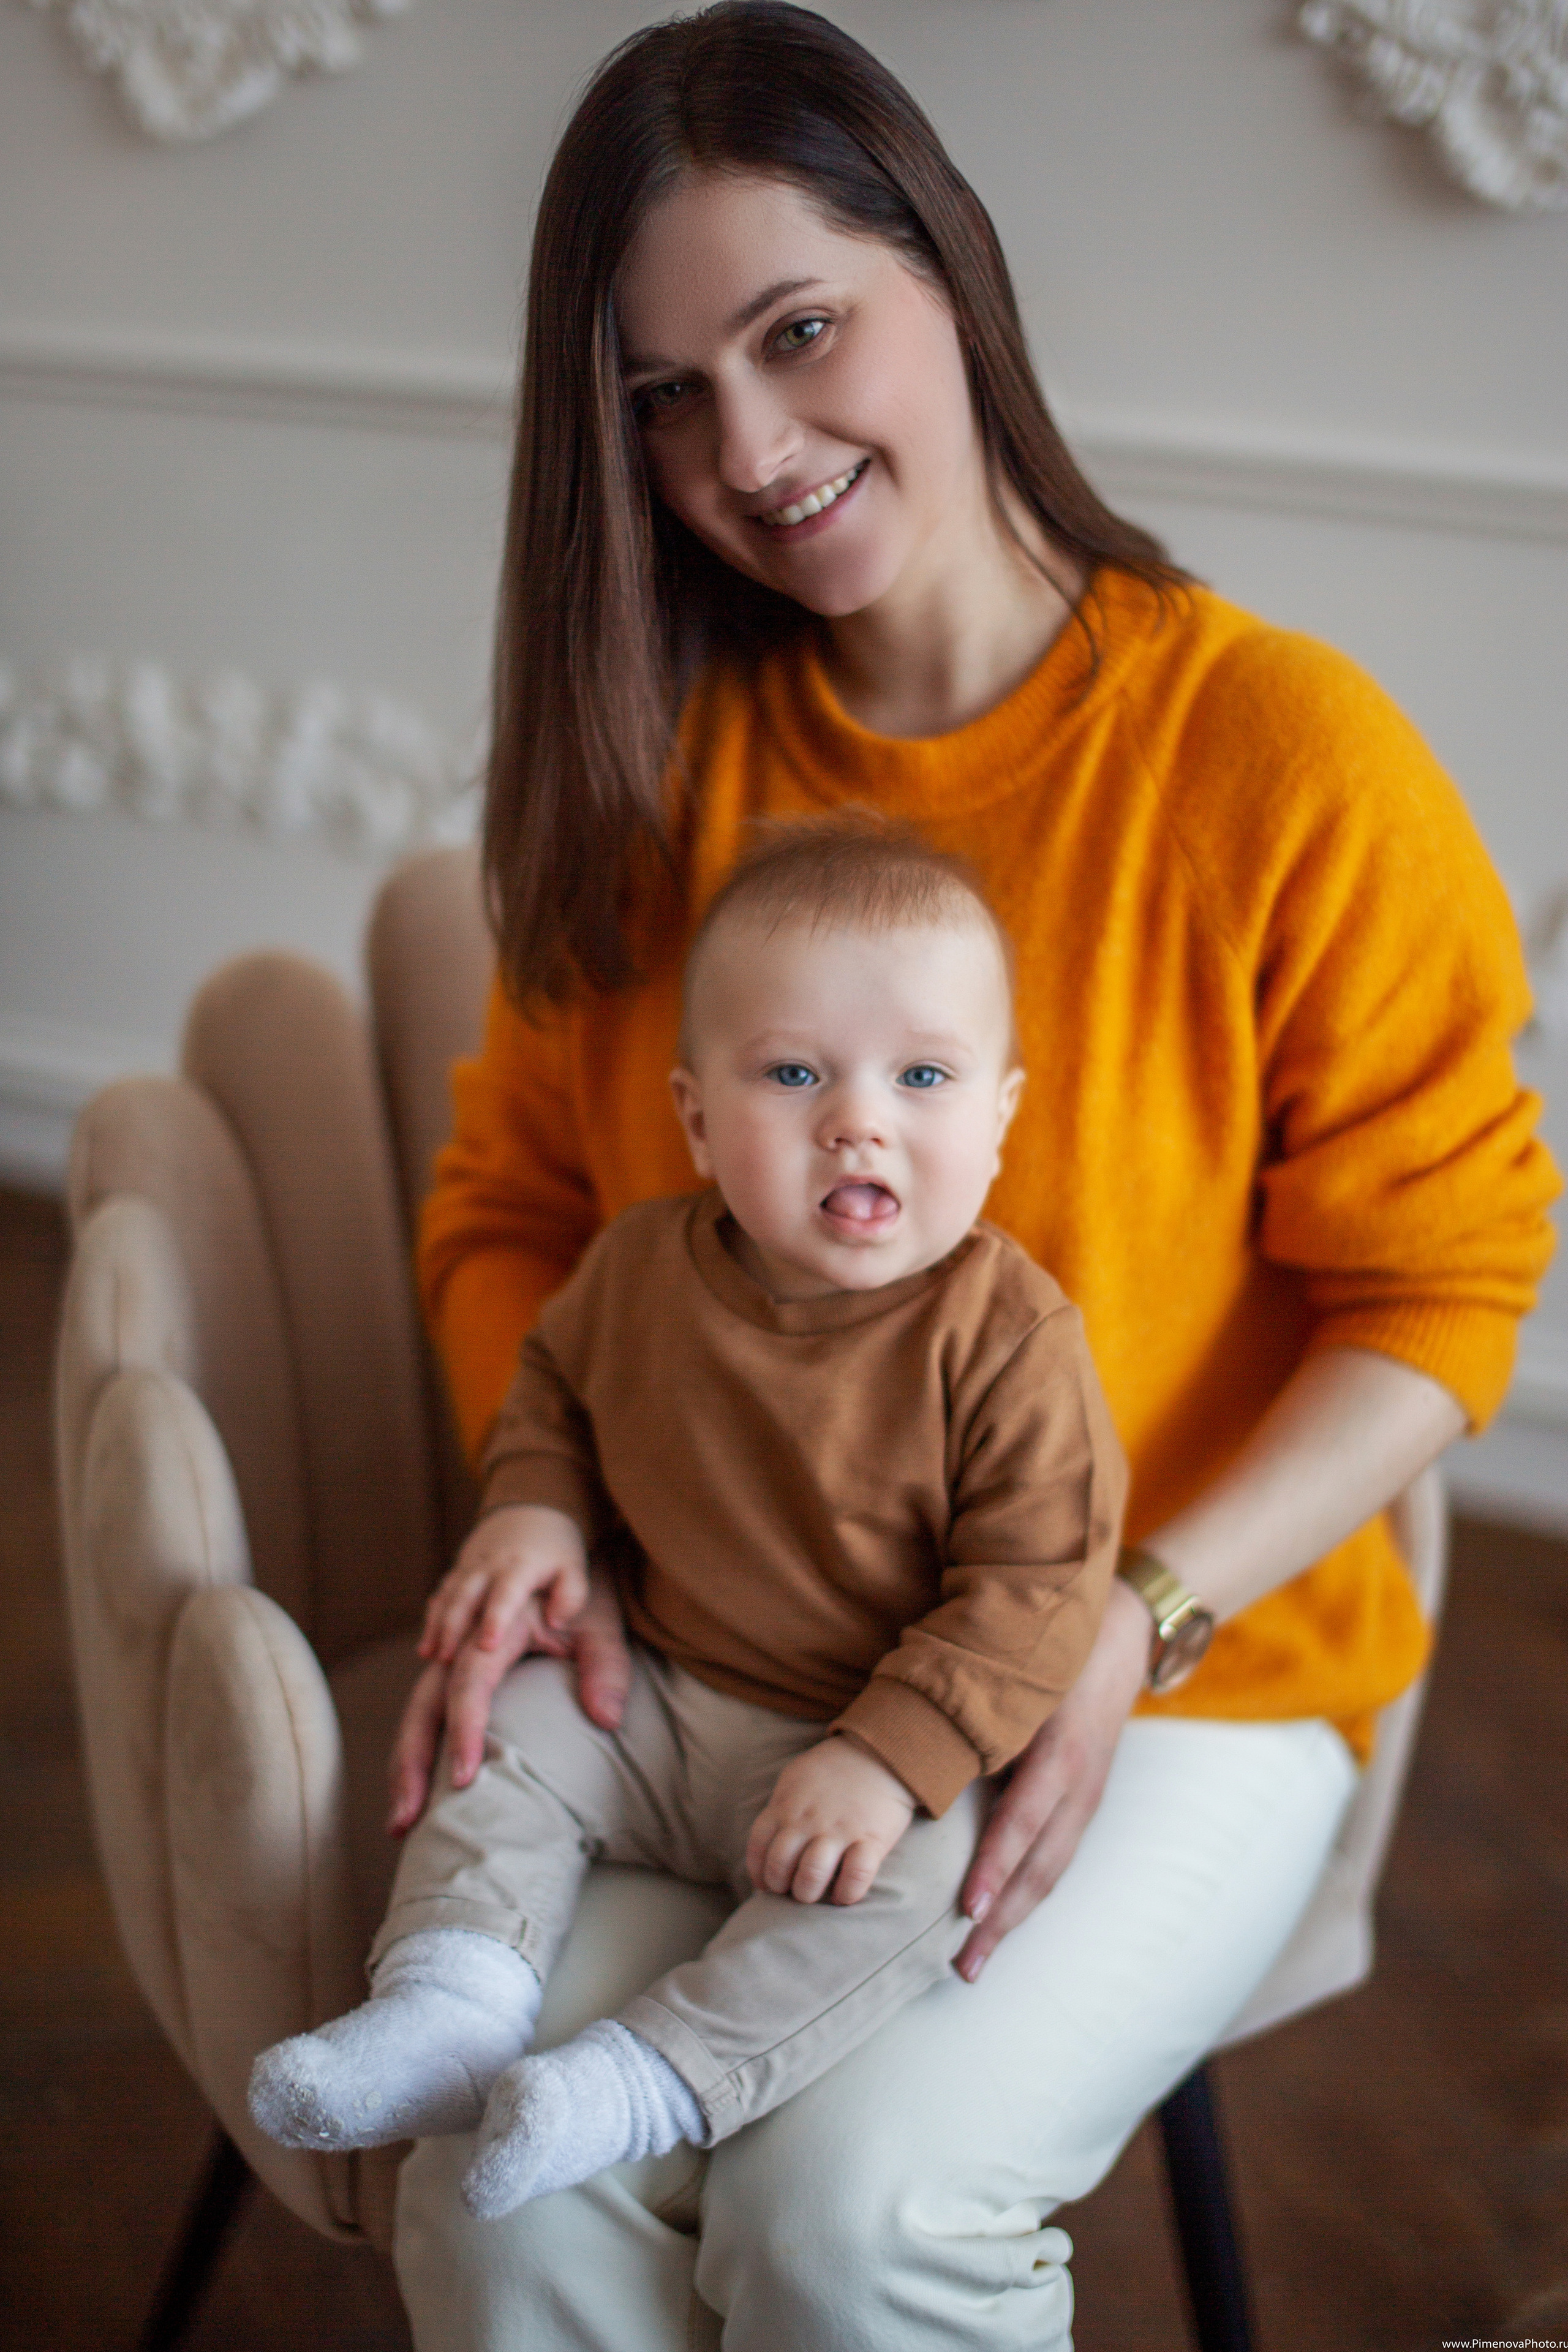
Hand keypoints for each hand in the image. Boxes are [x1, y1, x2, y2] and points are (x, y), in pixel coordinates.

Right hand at [386, 1523, 632, 1835]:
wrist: (535, 1526)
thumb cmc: (570, 1576)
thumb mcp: (597, 1615)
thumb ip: (606, 1666)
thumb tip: (607, 1720)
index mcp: (494, 1625)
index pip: (471, 1683)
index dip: (464, 1729)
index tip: (463, 1778)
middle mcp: (460, 1637)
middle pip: (426, 1702)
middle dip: (413, 1762)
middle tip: (407, 1821)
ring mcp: (446, 1644)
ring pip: (415, 1707)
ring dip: (404, 1763)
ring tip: (400, 1822)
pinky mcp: (444, 1656)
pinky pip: (421, 1703)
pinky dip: (412, 1745)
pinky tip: (408, 1790)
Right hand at [418, 1502, 588, 1670]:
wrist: (530, 1511)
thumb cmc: (556, 1549)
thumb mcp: (573, 1567)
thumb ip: (571, 1595)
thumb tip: (555, 1621)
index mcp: (521, 1566)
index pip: (506, 1594)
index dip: (496, 1619)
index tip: (487, 1646)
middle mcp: (490, 1565)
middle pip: (466, 1595)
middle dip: (453, 1626)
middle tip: (446, 1659)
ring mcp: (471, 1566)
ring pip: (449, 1595)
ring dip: (437, 1624)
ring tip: (429, 1655)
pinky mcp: (459, 1570)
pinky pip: (442, 1593)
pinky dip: (432, 1617)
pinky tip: (426, 1645)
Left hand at [745, 1736, 915, 1905]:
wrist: (878, 1753)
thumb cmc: (832, 1769)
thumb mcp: (795, 1777)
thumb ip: (780, 1807)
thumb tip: (768, 1841)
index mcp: (786, 1805)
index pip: (758, 1846)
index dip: (759, 1872)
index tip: (767, 1884)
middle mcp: (808, 1820)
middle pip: (780, 1866)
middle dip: (780, 1887)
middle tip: (791, 1890)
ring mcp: (839, 1830)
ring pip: (811, 1874)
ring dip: (807, 1892)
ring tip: (812, 1894)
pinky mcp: (871, 1839)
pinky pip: (855, 1876)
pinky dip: (847, 1893)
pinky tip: (843, 1895)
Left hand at [955, 1573, 1149, 1981]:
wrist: (1123, 1638)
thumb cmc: (1056, 1655)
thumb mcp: (1025, 1682)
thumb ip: (987, 1723)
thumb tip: (927, 1762)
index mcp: (1060, 1756)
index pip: (1023, 1823)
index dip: (995, 1868)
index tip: (965, 1909)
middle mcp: (1078, 1788)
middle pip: (1039, 1868)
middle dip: (1000, 1920)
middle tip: (962, 1966)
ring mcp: (1087, 1800)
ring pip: (1049, 1873)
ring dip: (1013, 1919)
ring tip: (974, 1961)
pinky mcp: (1086, 1804)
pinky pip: (1055, 1859)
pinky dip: (1027, 1895)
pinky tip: (999, 1918)